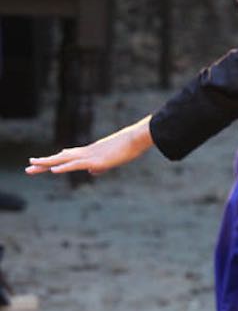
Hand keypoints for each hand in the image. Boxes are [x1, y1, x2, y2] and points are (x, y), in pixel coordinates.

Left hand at [25, 117, 153, 176]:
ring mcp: (89, 156)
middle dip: (44, 163)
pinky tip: (53, 170)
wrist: (136, 138)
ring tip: (31, 166)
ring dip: (46, 164)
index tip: (43, 163)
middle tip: (28, 166)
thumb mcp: (112, 160)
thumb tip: (92, 172)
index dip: (55, 160)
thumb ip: (101, 166)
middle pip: (60, 158)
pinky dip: (63, 167)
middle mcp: (86, 152)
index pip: (68, 157)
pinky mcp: (94, 160)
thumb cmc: (128, 148)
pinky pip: (75, 165)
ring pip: (63, 160)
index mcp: (90, 153)